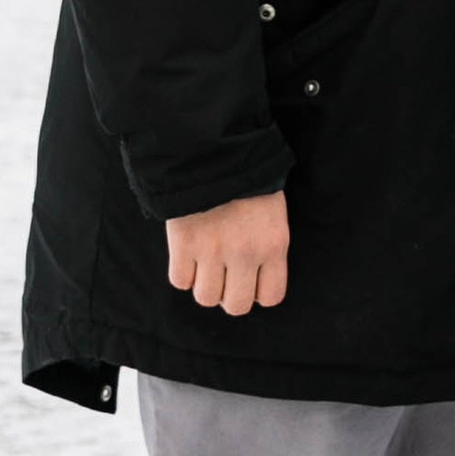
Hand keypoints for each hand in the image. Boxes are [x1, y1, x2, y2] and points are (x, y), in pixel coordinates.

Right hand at [167, 192, 289, 317]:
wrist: (214, 149)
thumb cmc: (248, 180)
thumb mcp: (272, 213)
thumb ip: (266, 248)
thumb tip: (255, 282)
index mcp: (274, 245)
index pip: (271, 297)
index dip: (258, 292)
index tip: (249, 280)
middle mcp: (246, 253)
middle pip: (236, 305)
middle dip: (229, 295)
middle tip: (223, 276)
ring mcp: (213, 250)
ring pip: (205, 297)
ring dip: (204, 284)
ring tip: (204, 263)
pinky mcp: (184, 243)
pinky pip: (180, 280)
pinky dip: (182, 271)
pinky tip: (188, 254)